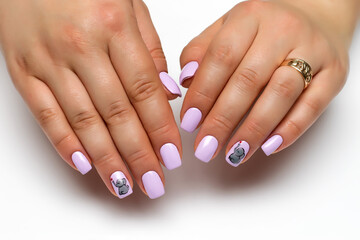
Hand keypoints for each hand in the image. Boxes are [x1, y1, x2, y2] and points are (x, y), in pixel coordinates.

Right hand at [0, 0, 182, 198]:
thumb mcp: (129, 6)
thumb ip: (150, 50)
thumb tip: (168, 92)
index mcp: (114, 27)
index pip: (145, 91)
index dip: (160, 129)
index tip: (172, 157)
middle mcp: (82, 47)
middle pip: (117, 113)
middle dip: (138, 154)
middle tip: (153, 183)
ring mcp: (49, 61)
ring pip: (83, 121)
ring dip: (107, 159)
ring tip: (124, 185)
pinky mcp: (22, 71)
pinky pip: (45, 114)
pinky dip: (64, 144)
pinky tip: (84, 165)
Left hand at [179, 0, 357, 165]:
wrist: (317, 13)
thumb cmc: (266, 27)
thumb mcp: (229, 27)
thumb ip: (202, 50)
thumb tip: (186, 82)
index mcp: (250, 16)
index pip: (221, 57)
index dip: (203, 93)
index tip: (189, 122)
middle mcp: (282, 30)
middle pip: (248, 80)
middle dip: (223, 119)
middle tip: (206, 147)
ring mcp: (313, 50)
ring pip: (280, 94)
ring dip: (254, 129)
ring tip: (233, 153)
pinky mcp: (334, 72)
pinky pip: (312, 105)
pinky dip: (289, 130)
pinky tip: (268, 147)